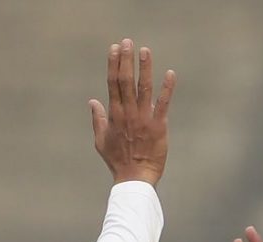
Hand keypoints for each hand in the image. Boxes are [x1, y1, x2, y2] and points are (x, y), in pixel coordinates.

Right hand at [89, 39, 174, 185]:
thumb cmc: (118, 161)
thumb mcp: (101, 141)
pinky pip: (163, 104)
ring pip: (143, 88)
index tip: (115, 49)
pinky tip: (170, 74)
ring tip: (145, 50)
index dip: (114, 64)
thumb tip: (92, 101)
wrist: (135, 178)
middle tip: (128, 42)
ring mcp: (144, 119)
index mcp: (114, 114)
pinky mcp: (159, 126)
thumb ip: (97, 119)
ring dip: (144, 68)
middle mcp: (128, 113)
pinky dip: (167, 89)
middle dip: (126, 60)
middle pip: (125, 81)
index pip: (112, 84)